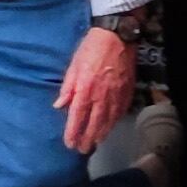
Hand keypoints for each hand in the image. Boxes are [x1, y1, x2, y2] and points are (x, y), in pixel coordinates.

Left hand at [55, 26, 135, 153]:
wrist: (117, 35)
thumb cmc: (91, 48)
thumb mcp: (73, 66)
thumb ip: (67, 88)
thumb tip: (59, 106)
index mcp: (85, 89)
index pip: (77, 117)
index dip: (73, 132)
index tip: (69, 144)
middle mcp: (101, 95)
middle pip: (94, 123)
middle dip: (88, 139)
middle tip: (83, 150)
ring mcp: (116, 94)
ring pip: (109, 120)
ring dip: (102, 134)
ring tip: (96, 143)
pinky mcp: (127, 90)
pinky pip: (121, 111)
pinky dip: (115, 121)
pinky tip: (111, 127)